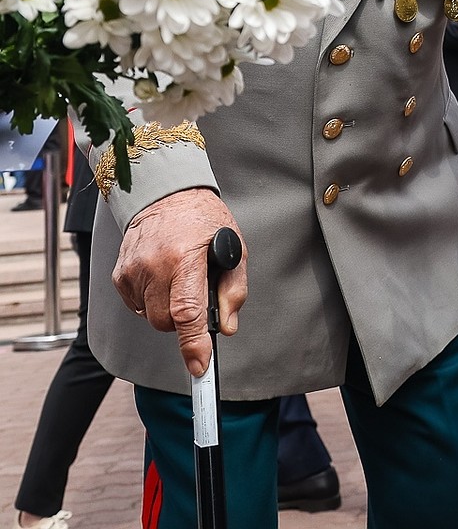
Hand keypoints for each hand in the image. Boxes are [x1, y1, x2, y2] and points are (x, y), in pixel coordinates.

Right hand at [114, 189, 246, 376]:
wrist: (167, 194)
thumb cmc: (204, 220)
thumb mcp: (235, 246)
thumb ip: (234, 288)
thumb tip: (227, 325)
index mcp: (184, 259)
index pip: (187, 312)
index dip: (193, 344)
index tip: (199, 367)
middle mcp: (153, 265)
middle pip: (166, 322)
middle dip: (183, 321)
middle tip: (196, 295)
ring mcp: (132, 270)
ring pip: (150, 317)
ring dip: (167, 309)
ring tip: (180, 278)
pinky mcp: (119, 274)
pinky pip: (137, 305)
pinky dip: (152, 300)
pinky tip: (163, 277)